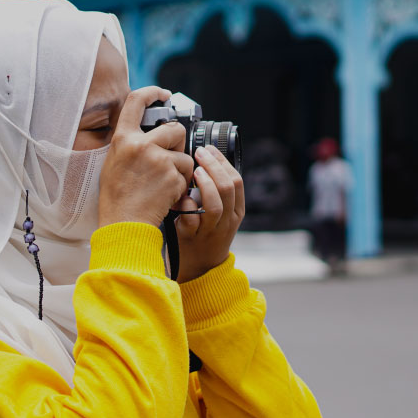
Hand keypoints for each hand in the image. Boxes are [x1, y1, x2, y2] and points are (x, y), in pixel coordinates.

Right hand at [98, 87, 194, 227]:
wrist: (124, 224)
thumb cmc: (117, 198)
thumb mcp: (115, 163)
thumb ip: (131, 144)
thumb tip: (150, 133)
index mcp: (122, 139)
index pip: (136, 101)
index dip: (152, 93)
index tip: (163, 94)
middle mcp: (140, 145)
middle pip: (174, 129)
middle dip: (178, 144)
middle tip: (170, 159)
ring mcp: (158, 159)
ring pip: (184, 155)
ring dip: (180, 170)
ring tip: (163, 185)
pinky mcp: (172, 175)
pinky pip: (186, 175)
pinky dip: (181, 186)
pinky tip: (166, 195)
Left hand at [173, 145, 244, 282]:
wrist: (200, 268)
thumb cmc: (205, 233)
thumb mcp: (219, 213)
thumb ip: (215, 192)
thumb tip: (203, 160)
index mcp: (236, 211)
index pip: (237, 181)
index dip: (223, 162)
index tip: (209, 149)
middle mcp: (227, 221)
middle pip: (228, 189)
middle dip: (213, 166)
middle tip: (200, 153)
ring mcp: (211, 231)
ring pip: (215, 205)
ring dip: (205, 184)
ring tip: (195, 171)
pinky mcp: (193, 238)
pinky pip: (192, 220)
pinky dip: (186, 206)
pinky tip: (181, 197)